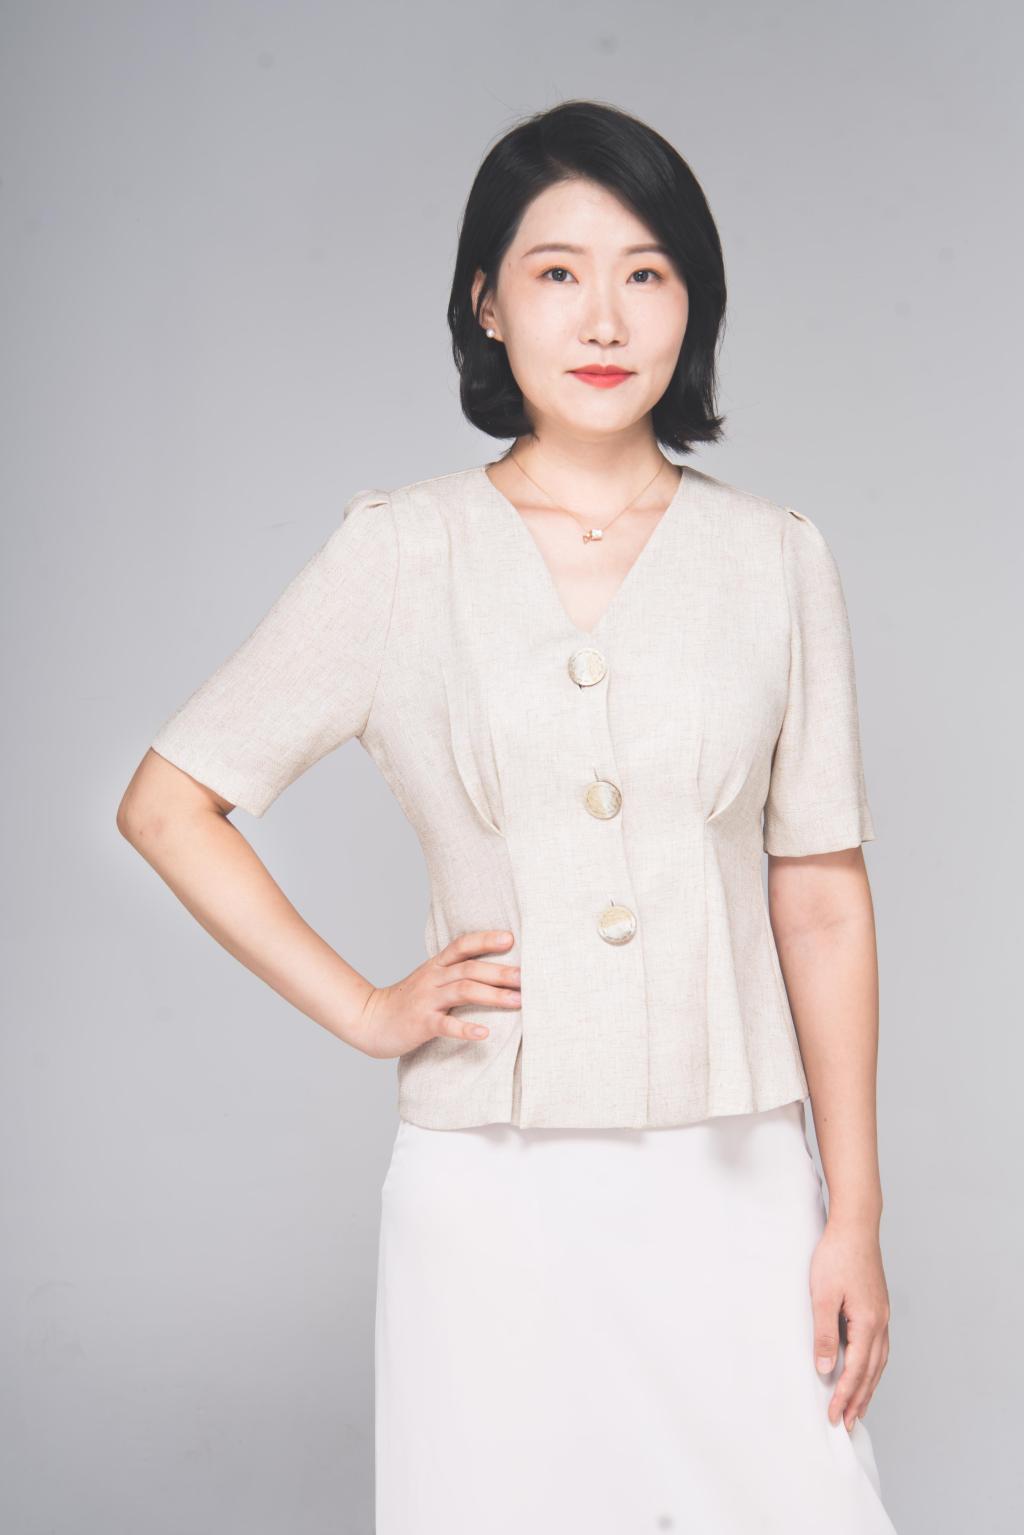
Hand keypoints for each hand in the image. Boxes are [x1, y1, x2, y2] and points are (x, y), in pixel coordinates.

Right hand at [353, 930, 520, 1059]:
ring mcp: (426, 1000)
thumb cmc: (408, 1002)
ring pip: (463, 991)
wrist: (370, 1020)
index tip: (510, 938)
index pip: (463, 945)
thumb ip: (455, 973)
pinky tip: (483, 1034)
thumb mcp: (429, 980)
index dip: (486, 939)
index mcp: (436, 966)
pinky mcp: (421, 1023)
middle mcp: (433, 978)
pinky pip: (446, 1024)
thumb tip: (493, 970)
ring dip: (492, 995)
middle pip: (470, 968)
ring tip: (517, 1001)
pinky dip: (466, 1028)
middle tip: (527, 978)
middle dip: (500, 972)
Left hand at [809, 1218, 891, 1429]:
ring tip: (858, 1407)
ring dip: (868, 1387)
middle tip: (848, 1424)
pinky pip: (879, 1347)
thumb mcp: (822, 1295)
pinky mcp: (878, 1307)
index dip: (844, 1396)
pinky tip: (866, 1370)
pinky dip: (872, 1367)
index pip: (856, 1371)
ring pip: (878, 1362)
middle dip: (858, 1400)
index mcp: (867, 1323)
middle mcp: (880, 1324)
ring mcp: (882, 1316)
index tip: (834, 1417)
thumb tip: (826, 1369)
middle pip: (871, 1373)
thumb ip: (824, 1334)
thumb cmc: (836, 1256)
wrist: (856, 1225)